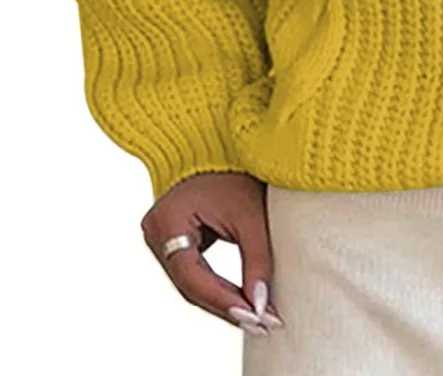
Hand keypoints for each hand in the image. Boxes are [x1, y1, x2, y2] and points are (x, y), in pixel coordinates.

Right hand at [140, 171, 284, 336]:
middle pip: (190, 284)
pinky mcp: (173, 240)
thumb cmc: (236, 172)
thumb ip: (257, 259)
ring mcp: (160, 237)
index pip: (192, 274)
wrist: (222, 146)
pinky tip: (241, 301)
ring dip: (222, 301)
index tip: (254, 316)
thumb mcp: (250, 215)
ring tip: (256, 318)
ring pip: (191, 283)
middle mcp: (155, 232)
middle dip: (226, 306)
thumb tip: (261, 305)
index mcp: (168, 220)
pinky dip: (216, 287)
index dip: (223, 299)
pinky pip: (193, 273)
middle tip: (260, 323)